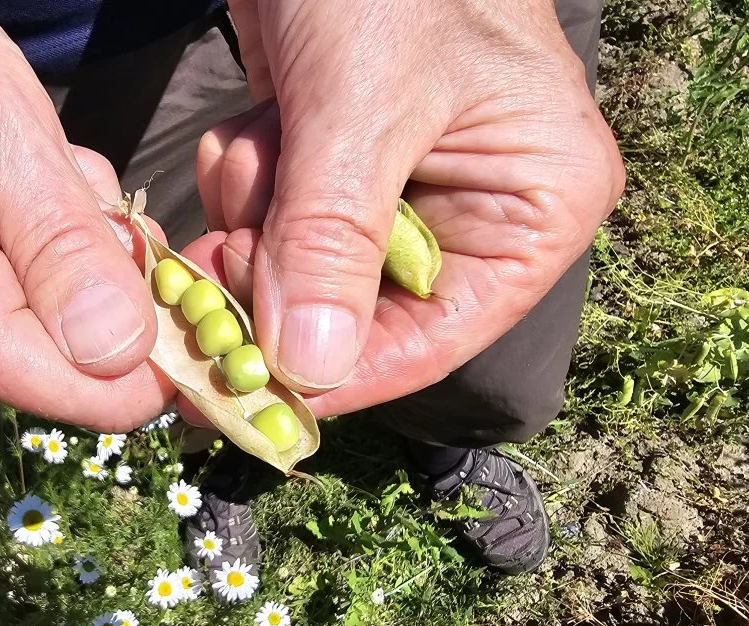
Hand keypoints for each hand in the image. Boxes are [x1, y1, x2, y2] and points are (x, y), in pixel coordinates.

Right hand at [0, 0, 173, 428]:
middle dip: (113, 292)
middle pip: (72, 368)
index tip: (176, 284)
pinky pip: (31, 307)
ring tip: (55, 182)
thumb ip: (65, 252)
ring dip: (86, 262)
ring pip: (60, 333)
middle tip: (94, 201)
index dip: (151, 360)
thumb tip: (121, 355)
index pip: (75, 393)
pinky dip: (58, 255)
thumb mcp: (11, 143)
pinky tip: (36, 195)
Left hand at [183, 0, 624, 415]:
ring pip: (304, 268)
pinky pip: (278, 216)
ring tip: (260, 149)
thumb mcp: (364, 104)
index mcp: (532, 203)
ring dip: (259, 222)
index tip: (254, 399)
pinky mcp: (336, 161)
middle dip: (283, 286)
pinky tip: (254, 126)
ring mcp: (401, 185)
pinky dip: (249, 184)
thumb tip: (311, 368)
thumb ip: (334, 237)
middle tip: (216, 271)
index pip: (439, 332)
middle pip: (362, 312)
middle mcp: (477, 206)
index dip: (345, 375)